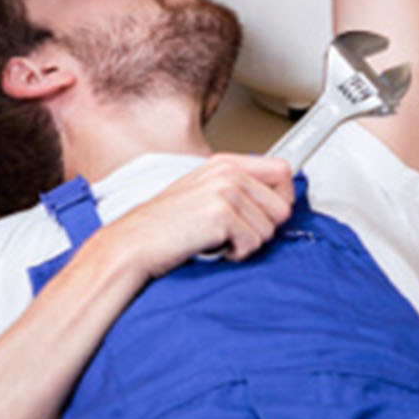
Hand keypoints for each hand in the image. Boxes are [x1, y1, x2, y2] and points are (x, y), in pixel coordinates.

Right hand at [97, 154, 294, 278]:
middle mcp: (228, 172)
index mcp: (225, 164)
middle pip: (282, 206)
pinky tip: (211, 247)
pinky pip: (253, 244)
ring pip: (269, 230)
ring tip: (215, 239)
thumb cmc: (164, 226)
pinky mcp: (222, 214)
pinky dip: (235, 254)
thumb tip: (277, 204)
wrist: (135, 244)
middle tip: (232, 233)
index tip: (269, 214)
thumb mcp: (203, 195)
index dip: (281, 199)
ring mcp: (225, 191)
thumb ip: (238, 191)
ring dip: (245, 244)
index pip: (283, 172)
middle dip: (263, 228)